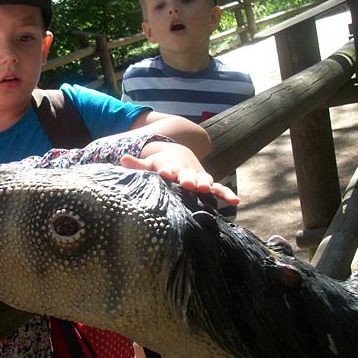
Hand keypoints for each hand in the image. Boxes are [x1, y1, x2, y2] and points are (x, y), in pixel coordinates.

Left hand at [120, 143, 240, 204]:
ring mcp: (198, 177)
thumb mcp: (148, 164)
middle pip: (187, 174)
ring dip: (205, 184)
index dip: (167, 170)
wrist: (178, 156)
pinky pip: (218, 189)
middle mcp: (186, 171)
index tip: (165, 173)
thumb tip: (122, 159)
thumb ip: (137, 164)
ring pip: (204, 180)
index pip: (168, 168)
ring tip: (205, 188)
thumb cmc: (160, 165)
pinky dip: (226, 193)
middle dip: (188, 178)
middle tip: (187, 183)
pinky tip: (235, 201)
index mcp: (170, 166)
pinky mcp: (207, 184)